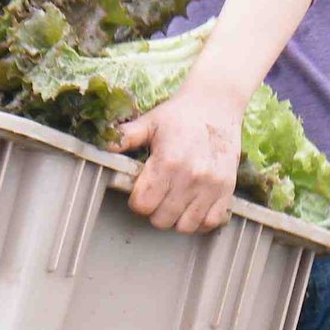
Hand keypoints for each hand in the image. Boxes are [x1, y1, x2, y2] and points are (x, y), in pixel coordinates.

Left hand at [117, 85, 244, 233]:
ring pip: (185, 226)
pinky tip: (193, 205)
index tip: (140, 192)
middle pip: (162, 219)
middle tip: (157, 196)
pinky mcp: (227, 189)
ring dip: (176, 218)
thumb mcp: (149, 122)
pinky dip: (200, 220)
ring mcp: (211, 185)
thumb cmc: (180, 114)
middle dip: (154, 210)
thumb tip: (103, 147)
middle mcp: (190, 177)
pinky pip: (210, 222)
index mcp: (167, 161)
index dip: (137, 201)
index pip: (143, 205)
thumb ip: (125, 138)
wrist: (217, 103)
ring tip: (174, 202)